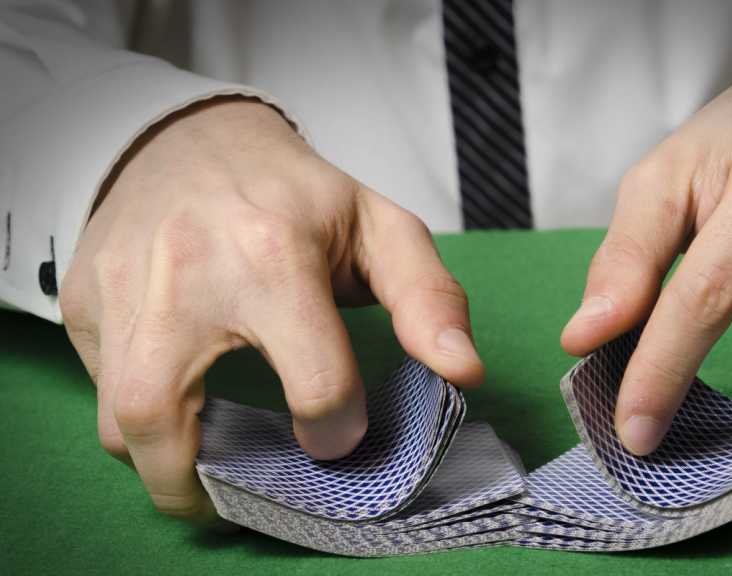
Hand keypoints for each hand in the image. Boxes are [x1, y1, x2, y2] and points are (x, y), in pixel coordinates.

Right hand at [60, 98, 483, 521]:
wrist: (193, 140)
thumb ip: (430, 299)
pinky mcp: (88, 302)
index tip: (338, 430)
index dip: (339, 427)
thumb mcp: (379, 227)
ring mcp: (123, 290)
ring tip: (205, 464)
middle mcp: (185, 278)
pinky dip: (134, 420)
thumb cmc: (294, 194)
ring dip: (161, 463)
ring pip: (116, 419)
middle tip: (239, 497)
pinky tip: (179, 405)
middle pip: (163, 416)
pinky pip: (99, 388)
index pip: (315, 383)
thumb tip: (464, 372)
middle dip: (199, 487)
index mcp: (276, 257)